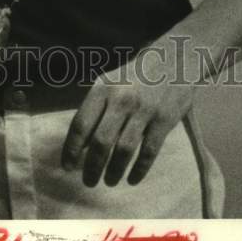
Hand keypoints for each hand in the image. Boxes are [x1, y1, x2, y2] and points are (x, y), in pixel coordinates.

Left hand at [60, 50, 193, 187]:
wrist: (174, 59)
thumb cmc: (135, 75)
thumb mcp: (110, 82)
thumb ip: (96, 109)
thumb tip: (80, 145)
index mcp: (103, 88)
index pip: (81, 124)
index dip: (72, 149)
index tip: (68, 167)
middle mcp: (121, 98)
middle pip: (101, 141)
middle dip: (91, 167)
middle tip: (88, 182)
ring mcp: (144, 109)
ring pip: (123, 150)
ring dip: (114, 171)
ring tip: (109, 181)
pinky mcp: (164, 120)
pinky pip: (149, 152)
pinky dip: (139, 170)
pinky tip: (133, 179)